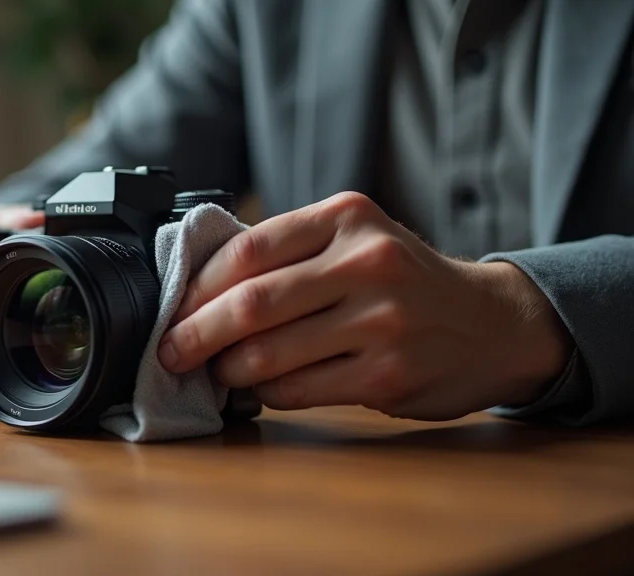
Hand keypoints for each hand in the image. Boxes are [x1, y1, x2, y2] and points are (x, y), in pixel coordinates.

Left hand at [158, 192, 574, 420]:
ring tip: (218, 372)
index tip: (174, 308)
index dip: (198, 286)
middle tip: (171, 353)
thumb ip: (290, 252)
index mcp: (347, 218)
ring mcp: (381, 321)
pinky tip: (263, 388)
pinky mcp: (387, 374)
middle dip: (197, 334)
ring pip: (269, 354)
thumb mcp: (356, 239)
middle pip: (252, 304)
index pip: (248, 250)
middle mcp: (366, 262)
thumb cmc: (404, 281)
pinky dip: (267, 393)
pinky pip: (298, 390)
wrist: (493, 323)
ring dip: (229, 370)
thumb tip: (200, 289)